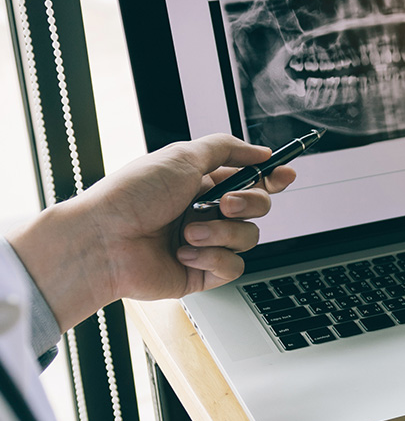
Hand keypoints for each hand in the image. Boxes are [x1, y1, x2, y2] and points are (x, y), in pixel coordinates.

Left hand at [8, 134, 294, 330]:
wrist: (105, 241)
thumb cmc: (132, 197)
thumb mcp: (182, 155)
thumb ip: (227, 148)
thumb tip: (260, 151)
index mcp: (201, 183)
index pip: (249, 178)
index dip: (271, 177)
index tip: (285, 174)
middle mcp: (205, 212)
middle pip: (258, 208)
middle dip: (248, 204)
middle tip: (224, 204)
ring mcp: (205, 243)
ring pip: (248, 238)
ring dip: (221, 233)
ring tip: (187, 232)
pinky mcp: (202, 272)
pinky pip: (234, 267)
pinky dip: (212, 257)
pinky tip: (184, 252)